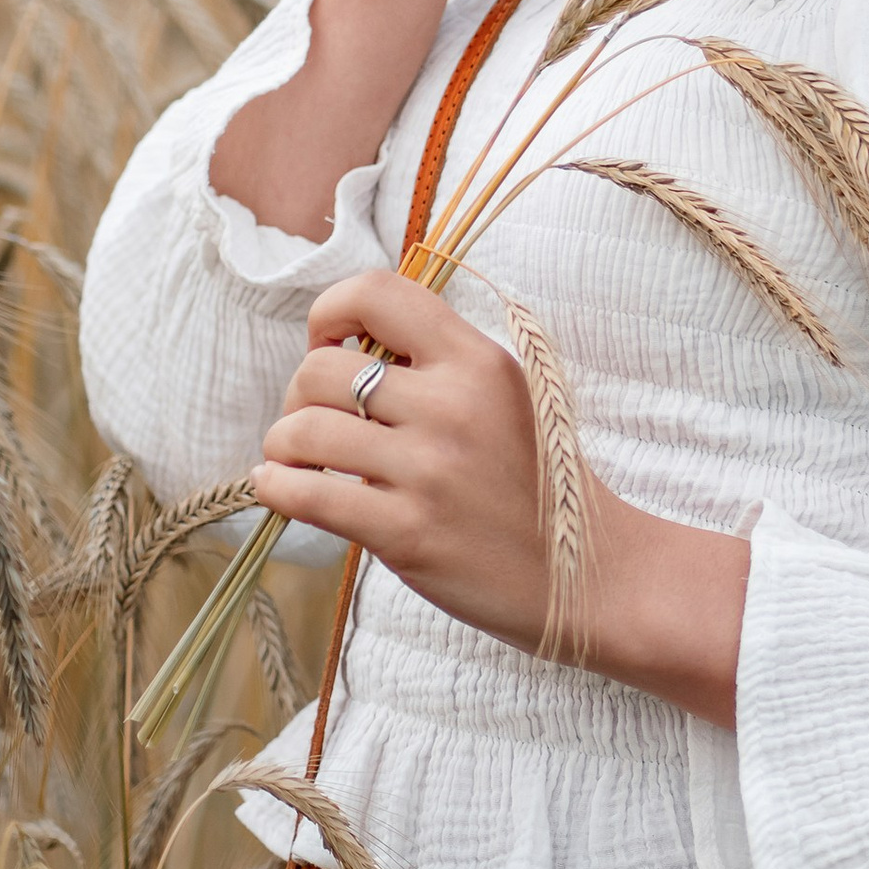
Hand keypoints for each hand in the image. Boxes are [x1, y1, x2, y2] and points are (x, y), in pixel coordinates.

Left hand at [252, 271, 749, 725]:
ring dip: (281, 446)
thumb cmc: (539, 488)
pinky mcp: (408, 532)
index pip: (376, 292)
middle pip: (319, 369)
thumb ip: (440, 367)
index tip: (328, 346)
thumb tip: (346, 350)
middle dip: (296, 396)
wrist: (592, 576)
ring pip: (301, 430)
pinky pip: (307, 494)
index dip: (328, 313)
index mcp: (477, 360)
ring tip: (294, 462)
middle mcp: (452, 405)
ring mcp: (429, 470)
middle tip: (312, 425)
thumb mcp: (507, 398)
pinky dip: (276, 488)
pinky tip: (281, 489)